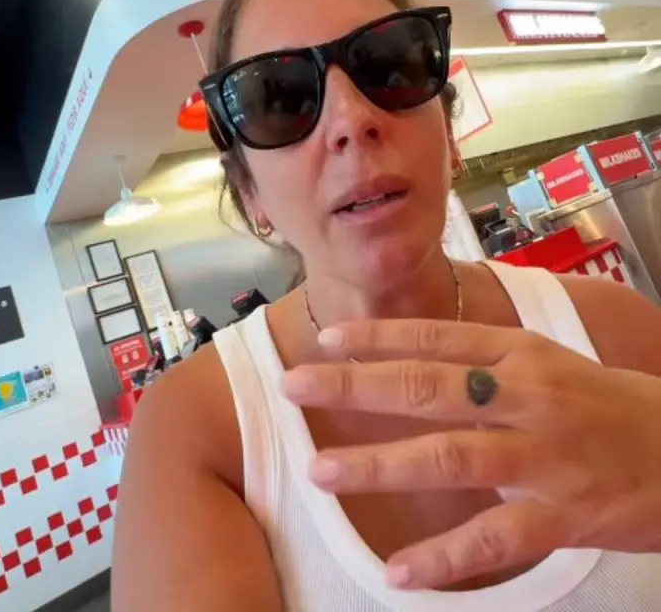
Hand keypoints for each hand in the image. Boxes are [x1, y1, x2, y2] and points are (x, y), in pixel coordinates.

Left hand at [281, 319, 660, 590]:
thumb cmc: (615, 411)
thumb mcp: (554, 367)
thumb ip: (487, 363)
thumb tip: (412, 354)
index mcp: (524, 356)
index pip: (439, 336)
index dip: (377, 336)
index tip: (322, 339)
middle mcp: (529, 397)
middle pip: (428, 387)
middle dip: (353, 387)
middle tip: (292, 388)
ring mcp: (547, 456)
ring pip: (450, 457)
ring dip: (380, 465)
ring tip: (320, 472)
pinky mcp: (568, 514)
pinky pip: (497, 538)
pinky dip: (446, 556)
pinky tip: (400, 571)